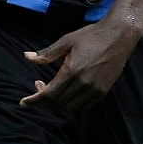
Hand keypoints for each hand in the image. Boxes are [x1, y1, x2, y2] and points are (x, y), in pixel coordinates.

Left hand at [18, 19, 141, 112]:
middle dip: (43, 99)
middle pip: (57, 103)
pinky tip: (67, 93)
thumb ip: (46, 53)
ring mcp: (94, 89)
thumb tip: (27, 57)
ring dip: (57, 103)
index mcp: (72, 71)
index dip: (34, 100)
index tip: (23, 102)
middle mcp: (83, 84)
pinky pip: (83, 106)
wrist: (118, 36)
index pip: (48, 94)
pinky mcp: (103, 91)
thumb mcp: (66, 40)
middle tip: (38, 85)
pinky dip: (71, 104)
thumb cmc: (91, 35)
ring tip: (52, 89)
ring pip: (70, 108)